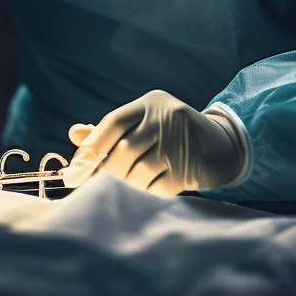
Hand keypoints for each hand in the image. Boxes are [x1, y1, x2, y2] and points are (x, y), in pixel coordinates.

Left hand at [63, 89, 247, 195]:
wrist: (220, 145)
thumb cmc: (169, 134)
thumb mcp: (143, 122)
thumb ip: (109, 130)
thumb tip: (75, 134)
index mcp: (150, 103)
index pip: (114, 122)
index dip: (92, 145)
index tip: (77, 167)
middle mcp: (167, 118)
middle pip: (124, 149)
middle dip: (107, 170)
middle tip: (97, 184)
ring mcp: (180, 143)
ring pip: (139, 171)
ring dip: (126, 184)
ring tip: (125, 186)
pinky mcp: (190, 168)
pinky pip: (157, 188)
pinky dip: (146, 193)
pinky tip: (148, 189)